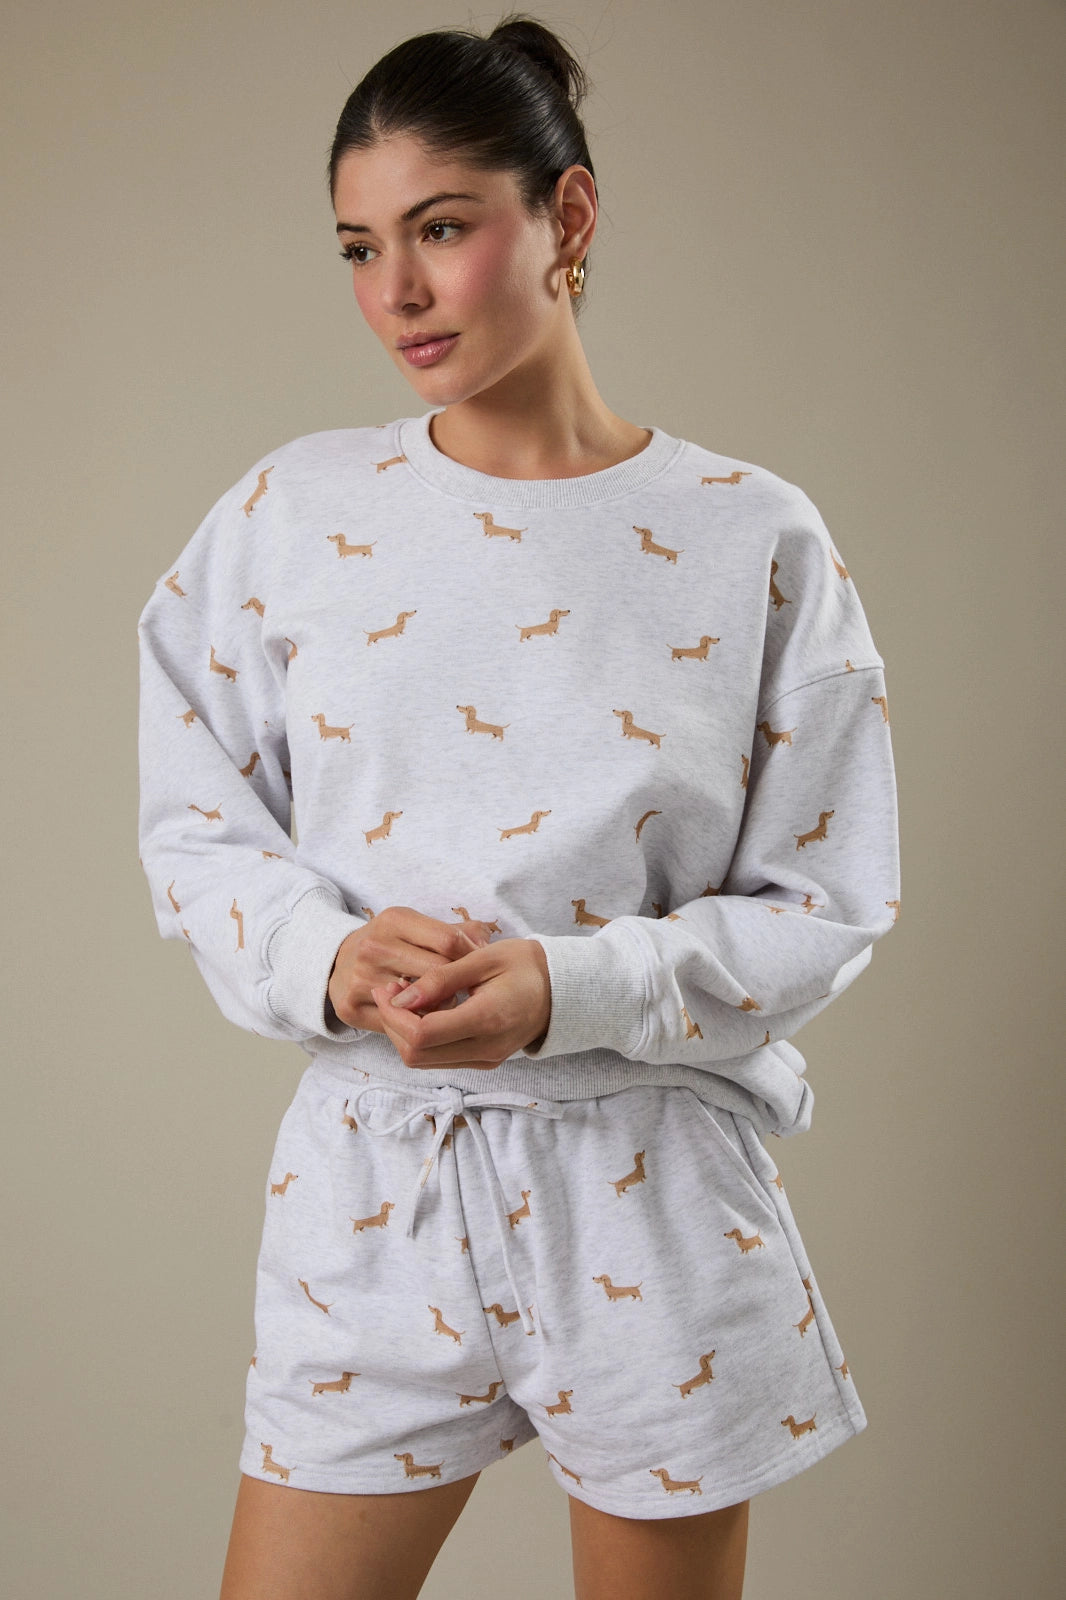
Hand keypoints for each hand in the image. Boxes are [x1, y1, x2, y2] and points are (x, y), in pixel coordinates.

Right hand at [327, 906, 493, 1032]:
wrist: (336, 962)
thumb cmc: (391, 944)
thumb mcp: (417, 926)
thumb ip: (456, 931)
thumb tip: (485, 944)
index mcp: (394, 920)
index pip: (449, 940)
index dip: (472, 956)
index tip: (481, 969)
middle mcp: (374, 946)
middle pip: (437, 973)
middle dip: (458, 985)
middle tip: (467, 991)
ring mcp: (360, 978)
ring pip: (421, 1003)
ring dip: (440, 1007)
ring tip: (445, 1003)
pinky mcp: (352, 1007)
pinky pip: (399, 1024)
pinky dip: (416, 1023)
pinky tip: (423, 1016)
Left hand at [369, 938, 551, 1070]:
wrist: (561, 988)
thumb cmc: (525, 965)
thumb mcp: (482, 958)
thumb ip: (440, 979)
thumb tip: (400, 998)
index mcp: (487, 1020)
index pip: (422, 1035)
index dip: (393, 1014)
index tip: (388, 987)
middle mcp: (485, 1049)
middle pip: (416, 1055)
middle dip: (391, 1023)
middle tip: (391, 990)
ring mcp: (485, 1060)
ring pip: (423, 1061)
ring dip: (403, 1032)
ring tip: (406, 997)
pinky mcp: (483, 1061)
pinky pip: (439, 1059)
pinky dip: (421, 1038)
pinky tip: (424, 1010)